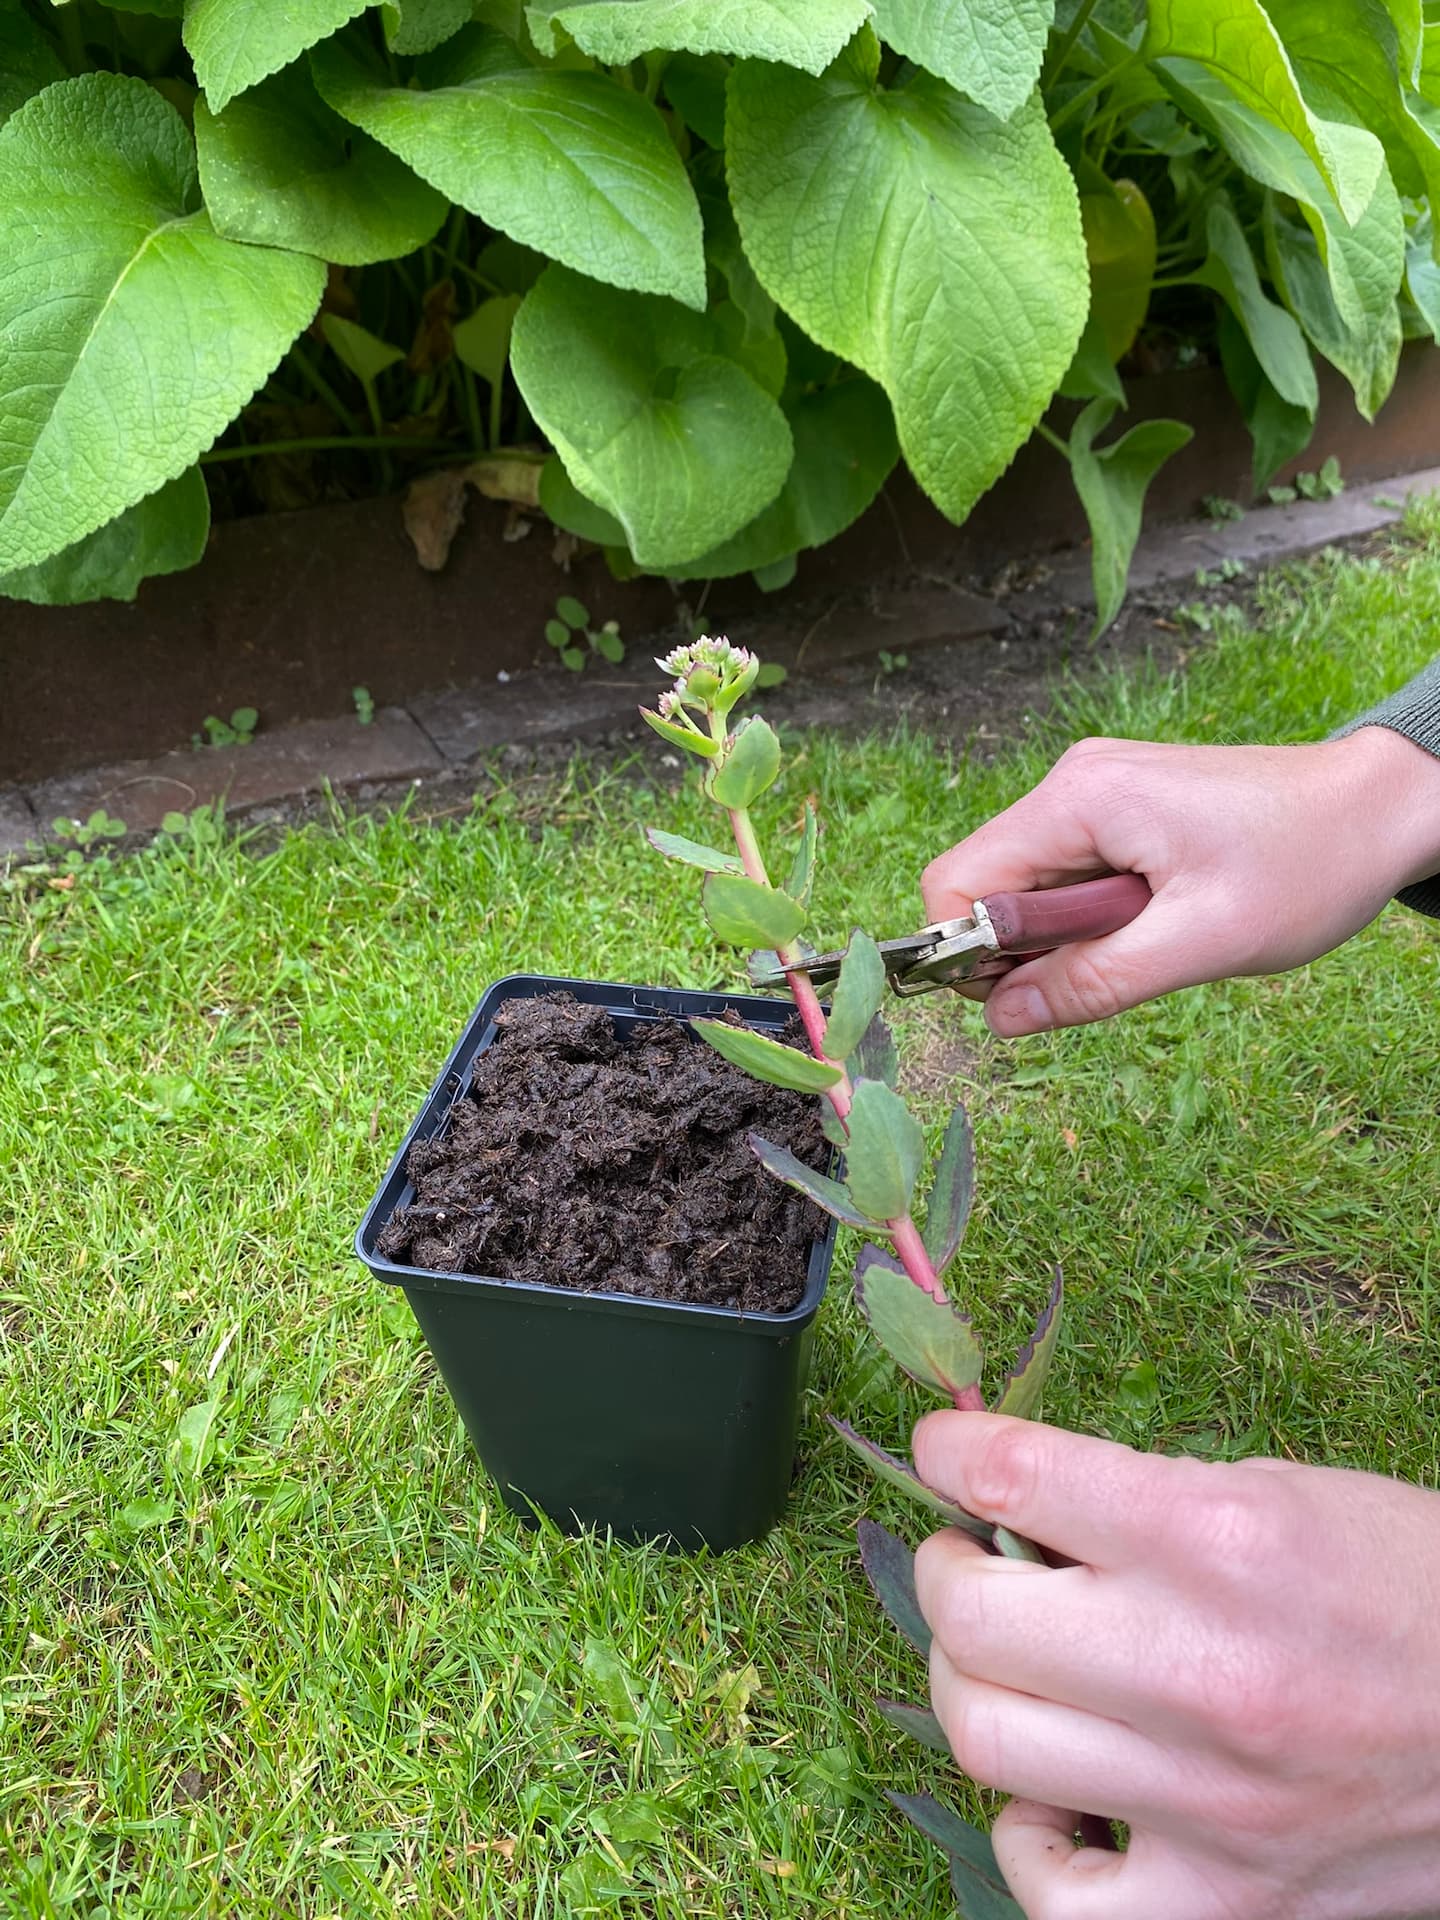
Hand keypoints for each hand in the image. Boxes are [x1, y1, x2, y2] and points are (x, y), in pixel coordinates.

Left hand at [912, 1414, 1439, 1919]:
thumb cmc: (1408, 1587)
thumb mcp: (1280, 1494)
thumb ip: (1137, 1500)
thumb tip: (1004, 1502)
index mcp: (1218, 1541)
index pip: (1013, 1478)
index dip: (949, 1452)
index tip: (944, 1452)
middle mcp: (1202, 1670)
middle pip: (970, 1618)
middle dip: (944, 1568)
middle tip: (969, 1559)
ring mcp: (1210, 1803)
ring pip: (987, 1739)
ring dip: (973, 1683)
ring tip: (1011, 1662)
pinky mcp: (1230, 1904)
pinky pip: (1059, 1898)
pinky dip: (1033, 1840)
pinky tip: (1060, 1794)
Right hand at [921, 727, 1439, 1036]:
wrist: (1380, 807)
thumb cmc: (1307, 864)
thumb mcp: (1199, 943)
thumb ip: (1092, 983)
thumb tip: (1001, 1020)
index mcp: (1079, 798)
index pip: (957, 881)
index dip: (968, 953)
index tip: (1028, 997)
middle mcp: (1072, 782)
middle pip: (985, 884)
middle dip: (1025, 949)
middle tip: (1108, 972)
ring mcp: (1094, 789)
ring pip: (1026, 885)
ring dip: (1066, 935)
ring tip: (1147, 939)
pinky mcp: (1116, 805)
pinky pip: (1064, 872)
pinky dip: (1090, 915)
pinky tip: (1150, 921)